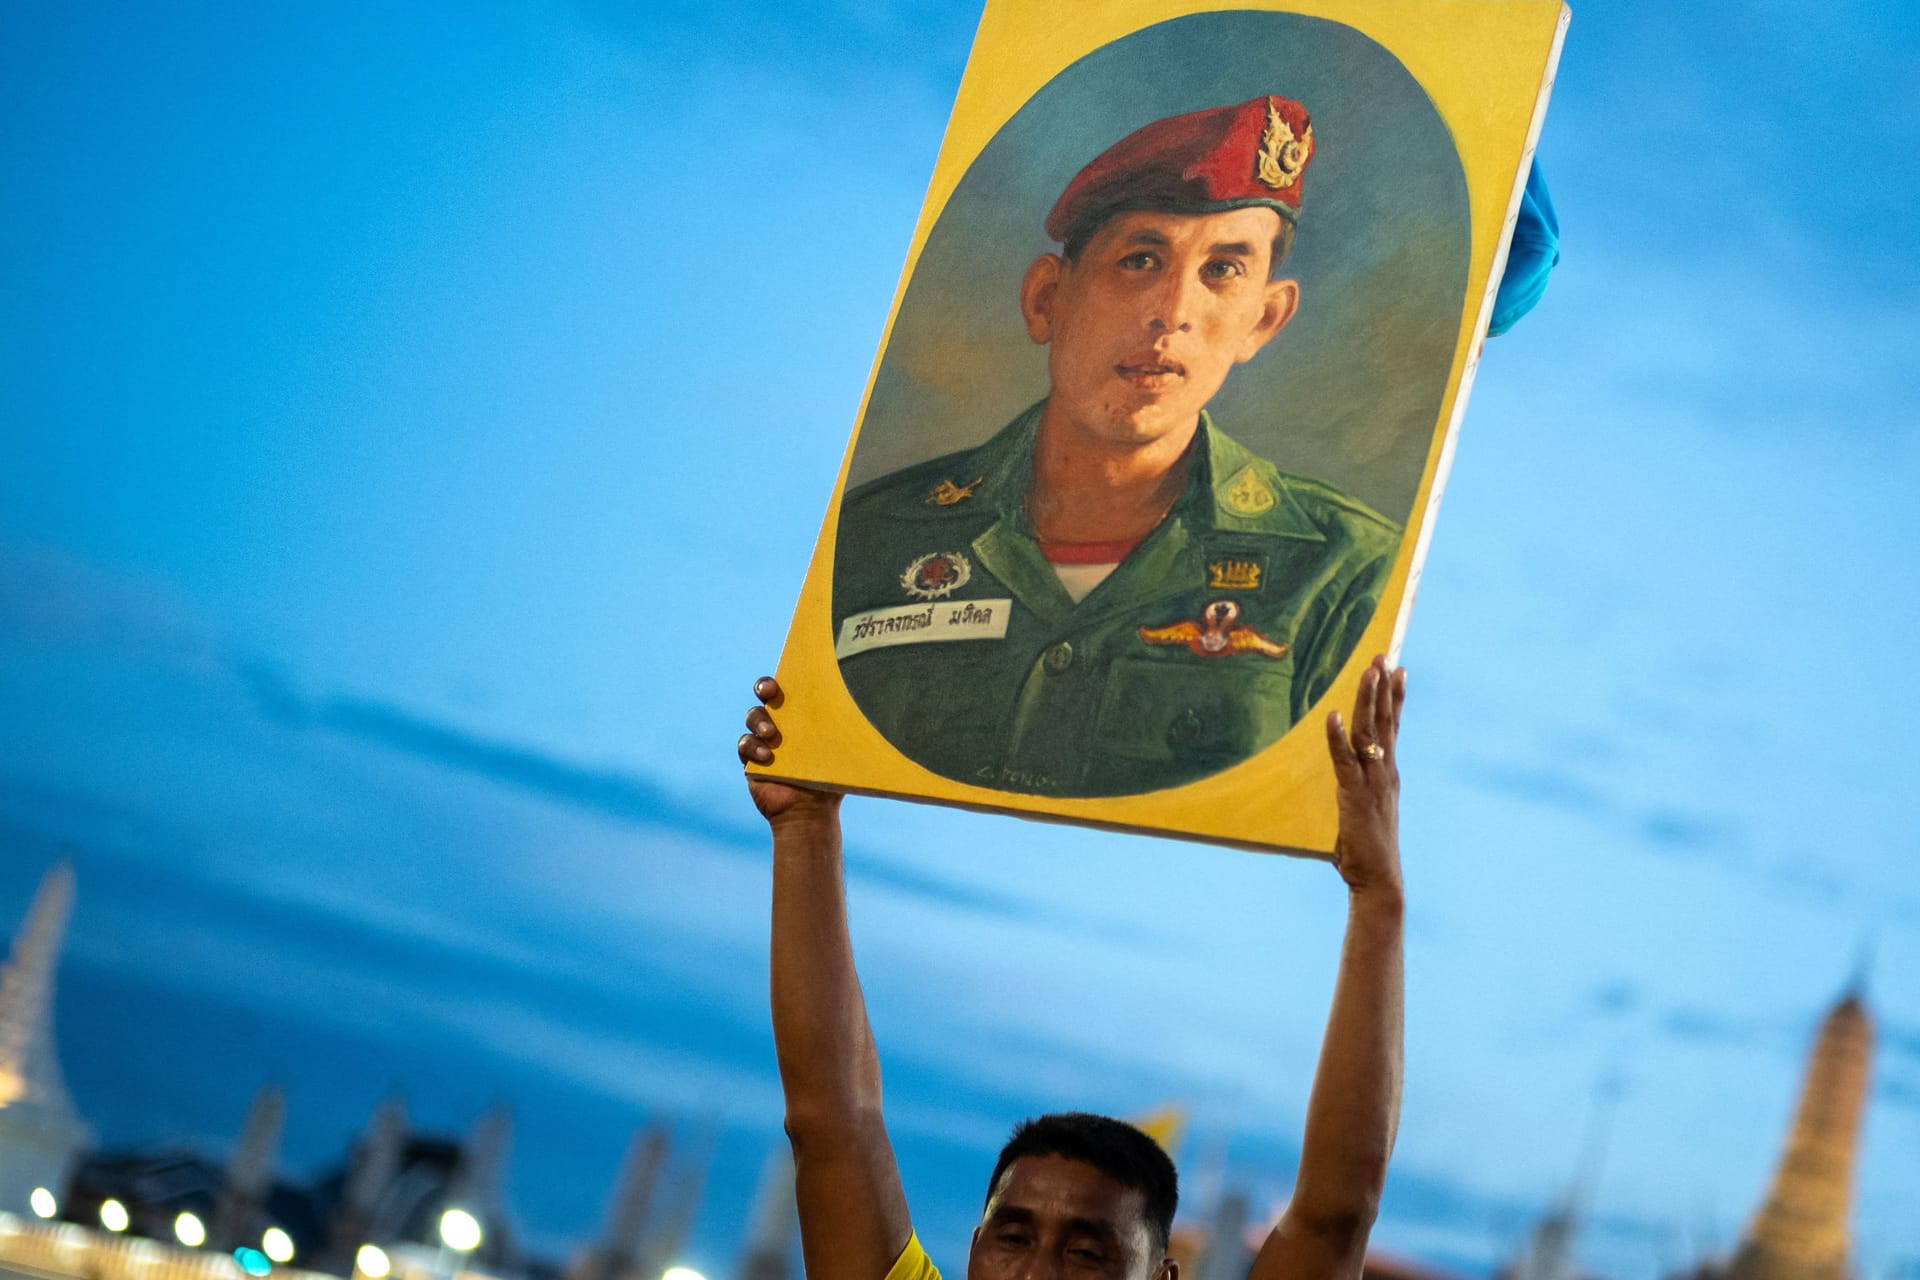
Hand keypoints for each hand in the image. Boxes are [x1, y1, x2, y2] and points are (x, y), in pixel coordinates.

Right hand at [738, 677, 842, 825]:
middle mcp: (781, 721)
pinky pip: (744, 745)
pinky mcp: (751, 759)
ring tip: (772, 734)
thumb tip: (886, 705)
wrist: (812, 812)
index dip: (788, 675)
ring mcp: (763, 739)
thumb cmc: (832, 779)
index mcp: (803, 714)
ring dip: (759, 721)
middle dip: (764, 687)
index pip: (791, 687)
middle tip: (770, 693)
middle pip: (765, 695)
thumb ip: (856, 729)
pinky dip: (753, 747)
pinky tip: (767, 757)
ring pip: (753, 717)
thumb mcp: (845, 751)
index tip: (786, 676)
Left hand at [1323, 655, 1405, 897]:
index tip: (1399, 668)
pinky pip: (1343, 759)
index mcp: (1388, 774)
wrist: (1380, 880)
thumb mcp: (1368, 810)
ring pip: (1368, 733)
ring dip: (1367, 700)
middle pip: (1384, 721)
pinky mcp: (1354, 795)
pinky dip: (1336, 736)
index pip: (1393, 727)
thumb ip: (1361, 790)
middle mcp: (1385, 772)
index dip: (1395, 697)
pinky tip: (1332, 715)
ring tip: (1368, 671)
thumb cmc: (1369, 850)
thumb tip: (1349, 780)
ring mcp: (1372, 782)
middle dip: (1383, 687)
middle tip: (1383, 656)